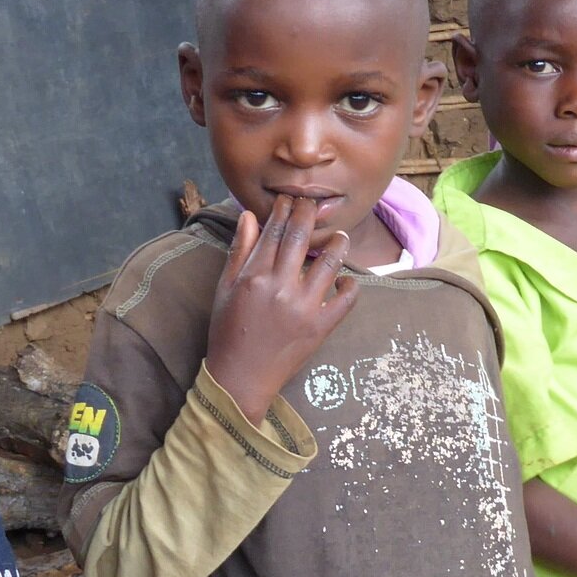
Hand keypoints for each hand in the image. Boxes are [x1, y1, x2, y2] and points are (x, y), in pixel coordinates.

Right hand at [203, 195, 358, 420]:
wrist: (240, 377)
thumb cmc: (228, 331)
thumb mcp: (225, 288)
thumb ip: (239, 251)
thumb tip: (249, 216)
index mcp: (255, 276)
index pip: (275, 231)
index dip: (284, 210)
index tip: (291, 199)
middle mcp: (281, 287)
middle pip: (302, 237)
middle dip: (309, 213)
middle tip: (313, 203)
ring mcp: (304, 307)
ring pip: (331, 262)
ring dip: (338, 243)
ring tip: (340, 236)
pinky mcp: (321, 327)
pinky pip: (347, 300)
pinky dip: (351, 285)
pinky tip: (346, 279)